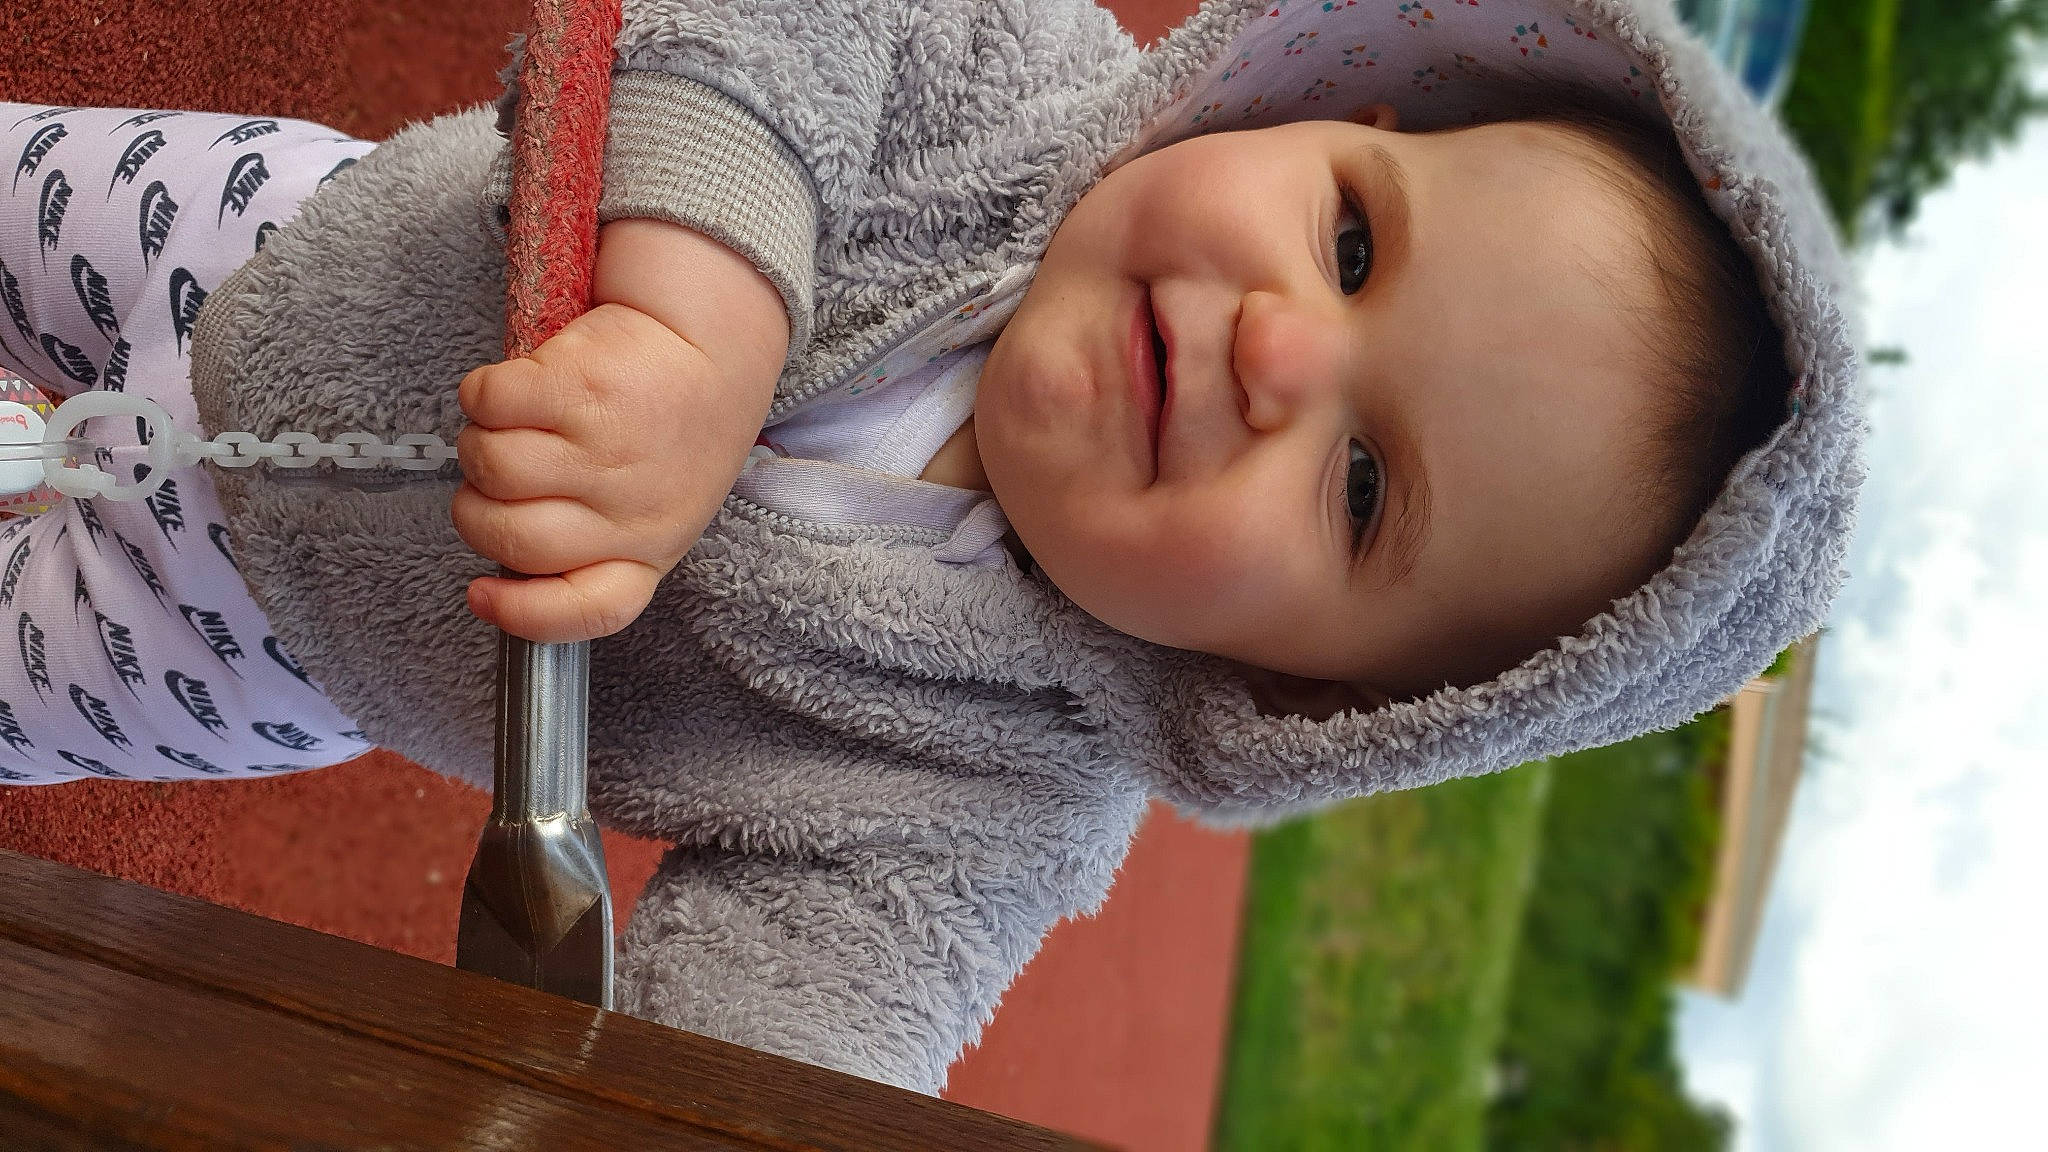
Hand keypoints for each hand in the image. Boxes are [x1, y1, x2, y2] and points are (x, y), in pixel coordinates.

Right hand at [452, 302, 760, 643]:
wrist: (711, 337)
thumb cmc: (675, 426)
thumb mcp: (663, 508)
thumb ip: (603, 547)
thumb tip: (511, 570)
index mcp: (653, 548)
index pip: (589, 610)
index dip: (520, 614)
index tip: (480, 594)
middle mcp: (631, 509)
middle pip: (509, 538)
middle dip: (478, 509)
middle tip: (499, 478)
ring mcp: (604, 448)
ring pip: (491, 468)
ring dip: (481, 444)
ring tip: (516, 425)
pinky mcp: (576, 386)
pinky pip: (486, 405)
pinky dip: (484, 394)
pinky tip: (519, 387)